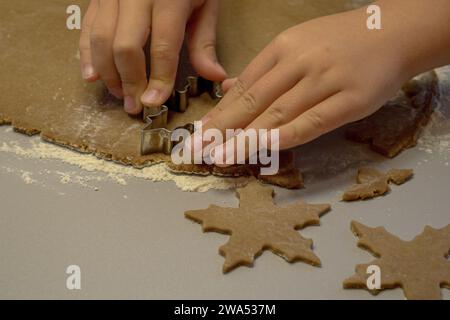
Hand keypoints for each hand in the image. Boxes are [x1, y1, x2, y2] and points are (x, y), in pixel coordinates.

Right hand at [79, 0, 226, 113]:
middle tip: (134, 105)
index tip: (155, 103)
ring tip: (119, 94)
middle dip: (129, 81)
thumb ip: (205, 42)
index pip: (162, 47)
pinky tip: (92, 76)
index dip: (158, 79)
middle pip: (125, 46)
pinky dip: (87, 54)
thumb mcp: (205, 5)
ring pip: (101, 39)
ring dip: (108, 73)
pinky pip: (88, 27)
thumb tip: (214, 76)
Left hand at [200, 6, 412, 163]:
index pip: (244, 86)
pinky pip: (312, 122)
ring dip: (246, 138)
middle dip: (222, 129)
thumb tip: (228, 88)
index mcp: (283, 47)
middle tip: (198, 150)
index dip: (220, 113)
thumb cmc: (341, 42)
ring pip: (278, 113)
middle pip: (254, 101)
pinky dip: (285, 137)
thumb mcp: (298, 43)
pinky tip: (264, 150)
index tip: (200, 133)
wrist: (393, 32)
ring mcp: (325, 80)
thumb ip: (263, 69)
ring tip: (222, 156)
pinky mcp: (350, 100)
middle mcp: (300, 62)